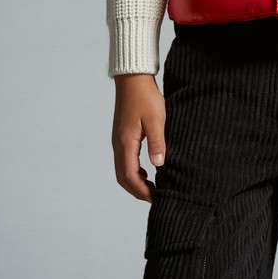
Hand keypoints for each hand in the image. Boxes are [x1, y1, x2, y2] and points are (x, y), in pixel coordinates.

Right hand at [111, 73, 165, 199]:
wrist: (133, 80)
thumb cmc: (145, 97)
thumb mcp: (156, 120)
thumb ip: (157, 143)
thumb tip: (159, 165)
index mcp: (125, 143)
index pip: (130, 176)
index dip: (142, 191)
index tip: (157, 198)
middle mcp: (118, 145)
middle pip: (123, 178)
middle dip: (137, 191)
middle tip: (155, 198)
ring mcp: (118, 141)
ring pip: (122, 170)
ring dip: (135, 182)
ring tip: (153, 188)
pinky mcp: (122, 137)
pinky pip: (125, 161)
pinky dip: (134, 172)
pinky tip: (148, 171)